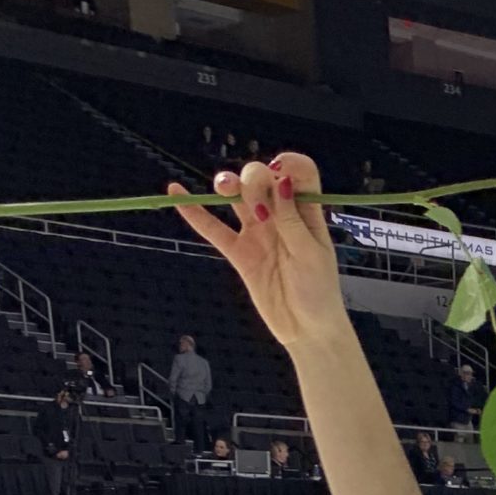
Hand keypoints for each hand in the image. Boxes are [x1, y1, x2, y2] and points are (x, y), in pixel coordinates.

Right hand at [166, 154, 346, 352]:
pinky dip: (196, 213)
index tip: (279, 170)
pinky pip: (214, 229)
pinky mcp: (240, 253)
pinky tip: (176, 193)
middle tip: (256, 203)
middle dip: (254, 179)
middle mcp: (280, 216)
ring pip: (237, 198)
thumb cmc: (319, 292)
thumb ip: (292, 220)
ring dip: (228, 185)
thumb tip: (280, 181)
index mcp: (305, 212)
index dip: (289, 164)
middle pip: (262, 179)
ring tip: (224, 188)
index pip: (299, 173)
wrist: (307, 331)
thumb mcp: (311, 254)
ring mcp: (258, 233)